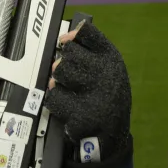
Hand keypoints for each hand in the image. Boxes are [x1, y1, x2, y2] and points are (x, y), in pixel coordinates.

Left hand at [44, 20, 130, 159]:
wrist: (114, 134)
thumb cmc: (106, 95)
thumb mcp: (109, 69)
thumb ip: (90, 50)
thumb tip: (65, 37)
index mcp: (112, 59)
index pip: (86, 33)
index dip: (71, 38)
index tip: (66, 43)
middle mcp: (107, 74)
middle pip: (67, 53)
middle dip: (62, 64)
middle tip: (68, 76)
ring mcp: (94, 96)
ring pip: (57, 74)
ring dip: (57, 83)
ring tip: (68, 91)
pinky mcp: (81, 117)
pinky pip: (53, 99)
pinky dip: (56, 103)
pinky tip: (68, 107)